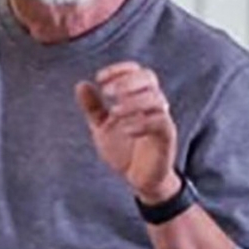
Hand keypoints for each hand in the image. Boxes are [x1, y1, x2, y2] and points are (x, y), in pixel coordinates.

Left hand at [76, 62, 179, 203]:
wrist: (139, 179)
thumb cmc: (124, 150)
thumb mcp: (102, 127)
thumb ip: (93, 107)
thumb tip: (81, 84)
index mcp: (139, 97)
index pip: (136, 71)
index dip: (119, 70)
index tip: (100, 78)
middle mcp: (153, 104)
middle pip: (149, 78)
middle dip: (127, 81)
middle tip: (106, 92)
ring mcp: (162, 119)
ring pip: (155, 99)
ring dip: (132, 102)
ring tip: (114, 112)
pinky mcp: (167, 138)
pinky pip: (160, 123)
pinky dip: (142, 123)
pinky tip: (126, 130)